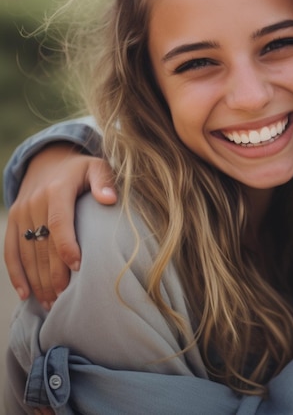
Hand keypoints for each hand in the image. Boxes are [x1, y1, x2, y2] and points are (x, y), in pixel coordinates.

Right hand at [4, 142, 116, 305]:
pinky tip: (26, 294)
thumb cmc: (82, 169)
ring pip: (26, 252)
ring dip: (37, 280)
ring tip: (51, 304)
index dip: (66, 246)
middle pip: (42, 244)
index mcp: (57, 190)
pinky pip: (11, 250)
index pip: (59, 222)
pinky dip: (16, 273)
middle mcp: (35, 202)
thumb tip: (109, 199)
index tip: (78, 268)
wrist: (49, 159)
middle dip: (52, 273)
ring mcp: (21, 213)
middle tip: (65, 298)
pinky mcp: (13, 221)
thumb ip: (104, 181)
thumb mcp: (97, 166)